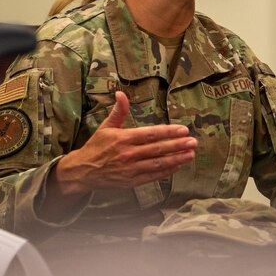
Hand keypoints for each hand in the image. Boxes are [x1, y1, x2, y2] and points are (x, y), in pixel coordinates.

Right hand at [52, 91, 197, 195]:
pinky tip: (178, 166)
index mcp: (123, 139)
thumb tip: (121, 94)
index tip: (183, 130)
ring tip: (191, 154)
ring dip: (176, 159)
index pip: (150, 134)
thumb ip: (119, 111)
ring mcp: (130, 169)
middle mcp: (128, 154)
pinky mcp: (131, 181)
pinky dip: (166, 171)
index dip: (168, 132)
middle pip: (157, 149)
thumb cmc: (96, 147)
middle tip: (193, 142)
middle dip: (177, 145)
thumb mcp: (106, 127)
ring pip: (157, 163)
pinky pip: (152, 176)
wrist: (81, 171)